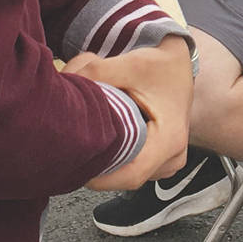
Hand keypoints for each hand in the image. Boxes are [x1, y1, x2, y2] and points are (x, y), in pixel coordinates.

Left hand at [67, 36, 192, 190]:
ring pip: (127, 175)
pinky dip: (116, 158)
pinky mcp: (160, 162)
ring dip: (106, 162)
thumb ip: (94, 73)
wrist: (179, 66)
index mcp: (170, 139)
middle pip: (125, 177)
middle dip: (97, 165)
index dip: (99, 176)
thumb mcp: (130, 64)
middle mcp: (173, 157)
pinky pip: (132, 170)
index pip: (130, 175)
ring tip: (91, 138)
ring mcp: (168, 163)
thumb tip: (64, 84)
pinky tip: (104, 140)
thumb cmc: (161, 66)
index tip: (74, 164)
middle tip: (73, 148)